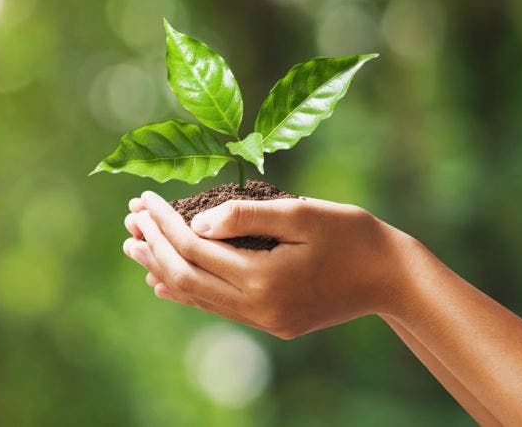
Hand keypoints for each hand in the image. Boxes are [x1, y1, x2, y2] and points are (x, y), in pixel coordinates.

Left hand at [123, 191, 417, 338]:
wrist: (393, 278)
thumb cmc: (352, 235)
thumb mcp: (301, 213)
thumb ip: (245, 216)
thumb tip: (195, 221)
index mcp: (263, 279)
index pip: (194, 248)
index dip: (163, 223)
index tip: (143, 198)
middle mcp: (257, 308)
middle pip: (186, 277)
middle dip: (153, 247)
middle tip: (128, 221)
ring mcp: (263, 320)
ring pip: (197, 296)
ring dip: (162, 269)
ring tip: (135, 247)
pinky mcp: (271, 323)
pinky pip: (217, 308)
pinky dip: (188, 290)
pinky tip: (165, 282)